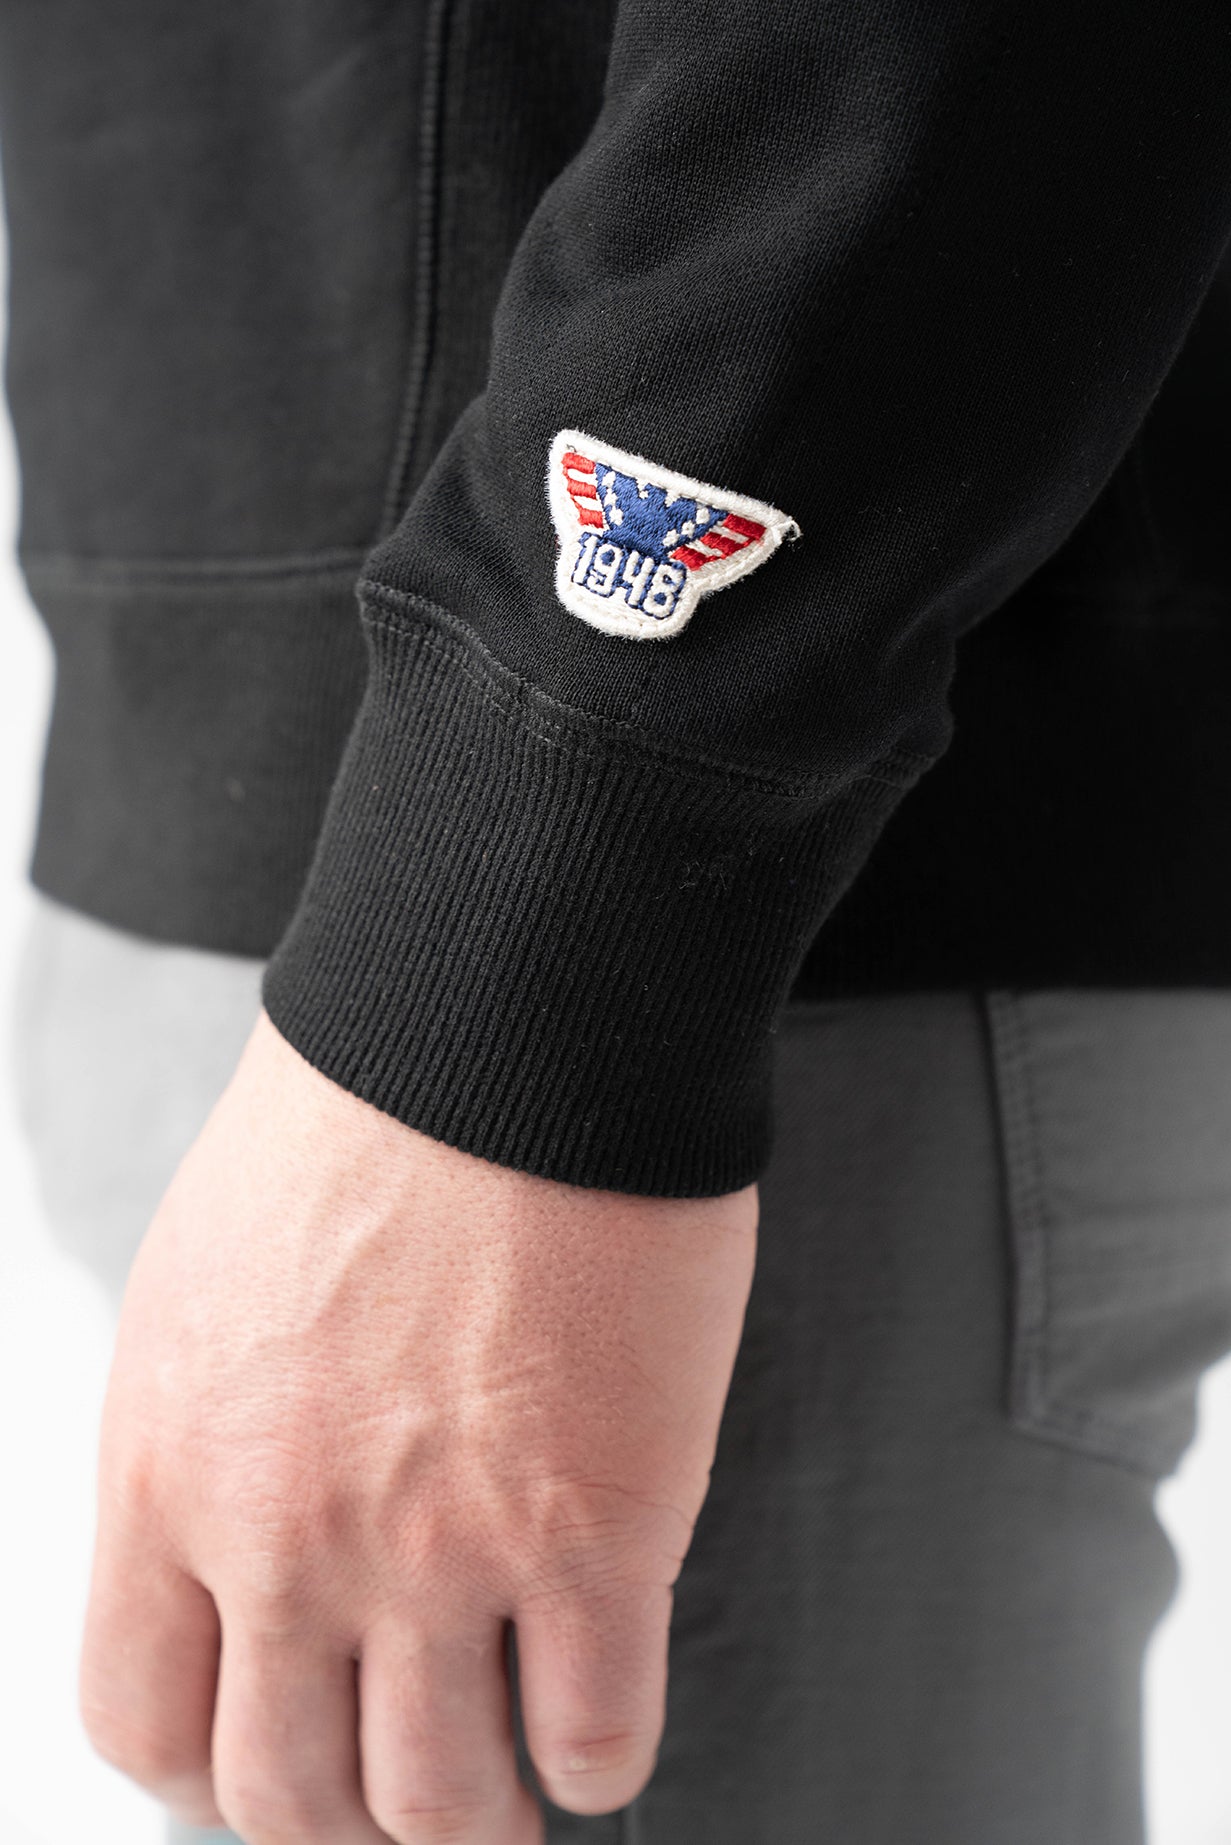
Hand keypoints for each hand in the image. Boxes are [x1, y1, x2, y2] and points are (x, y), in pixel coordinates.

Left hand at [79, 1008, 757, 1841]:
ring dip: (477, 1821)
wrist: (515, 1015)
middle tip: (404, 1798)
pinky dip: (595, 1765)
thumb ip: (212, 1425)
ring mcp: (442, 1547)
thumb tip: (254, 1532)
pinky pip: (596, 1737)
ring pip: (444, 1803)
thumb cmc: (376, 1109)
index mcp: (170, 1462)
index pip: (142, 1718)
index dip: (213, 1773)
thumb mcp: (211, 1272)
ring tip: (508, 1793)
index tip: (274, 1761)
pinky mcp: (597, 1530)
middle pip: (292, 1797)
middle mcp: (286, 1534)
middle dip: (350, 1828)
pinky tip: (598, 1720)